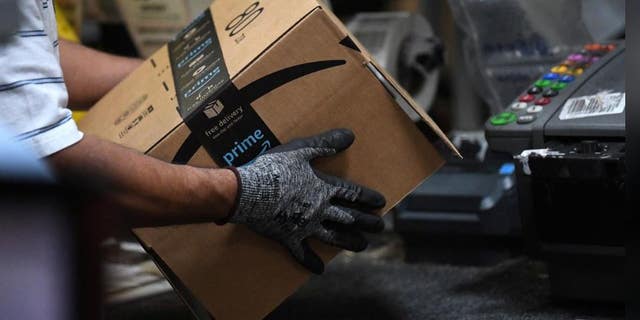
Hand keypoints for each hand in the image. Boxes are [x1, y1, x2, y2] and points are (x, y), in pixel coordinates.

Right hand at [227, 129, 385, 273]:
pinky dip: (311, 262)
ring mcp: (305, 226)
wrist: (248, 192)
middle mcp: (319, 210)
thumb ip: (325, 143)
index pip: (352, 193)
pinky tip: (320, 269)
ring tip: (363, 246)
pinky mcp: (289, 238)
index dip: (368, 198)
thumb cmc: (274, 168)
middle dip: (367, 223)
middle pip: (349, 218)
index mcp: (323, 188)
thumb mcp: (301, 150)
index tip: (381, 203)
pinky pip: (302, 253)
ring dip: (349, 242)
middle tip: (380, 227)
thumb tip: (350, 135)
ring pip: (333, 237)